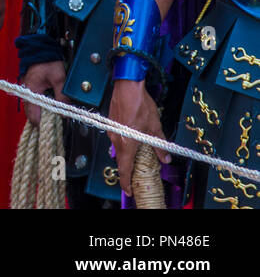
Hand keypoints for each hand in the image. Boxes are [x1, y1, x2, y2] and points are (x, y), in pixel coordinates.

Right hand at [21, 60, 67, 126]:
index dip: (43, 124)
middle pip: (31, 114)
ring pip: (32, 109)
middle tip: (55, 120)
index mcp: (31, 92)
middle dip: (43, 120)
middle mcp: (26, 93)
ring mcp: (26, 91)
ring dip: (42, 112)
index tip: (54, 125)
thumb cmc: (48, 62)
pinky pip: (33, 102)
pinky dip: (41, 106)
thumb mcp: (59, 78)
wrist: (40, 49)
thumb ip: (62, 96)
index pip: (33, 116)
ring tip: (54, 112)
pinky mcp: (29, 88)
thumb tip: (65, 112)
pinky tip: (50, 104)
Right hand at [108, 79, 169, 196]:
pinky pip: (118, 137)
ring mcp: (112, 130)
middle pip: (121, 158)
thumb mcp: (155, 127)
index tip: (128, 190)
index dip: (126, 182)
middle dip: (129, 166)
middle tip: (138, 172)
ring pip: (120, 147)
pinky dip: (125, 141)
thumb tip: (165, 157)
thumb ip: (159, 145)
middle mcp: (116, 138)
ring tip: (140, 152)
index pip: (124, 168)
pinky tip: (135, 136)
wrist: (127, 86)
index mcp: (126, 143)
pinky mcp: (111, 122)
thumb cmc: (139, 104)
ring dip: (128, 152)